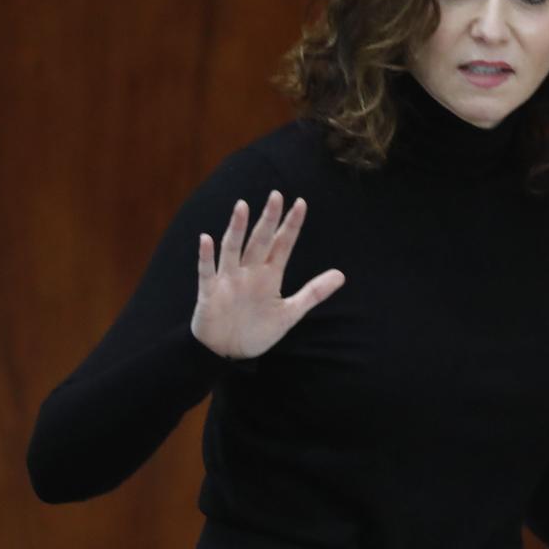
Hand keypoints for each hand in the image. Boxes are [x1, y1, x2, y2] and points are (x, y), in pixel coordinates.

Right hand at [191, 191, 344, 359]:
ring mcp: (228, 280)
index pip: (282, 244)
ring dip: (237, 229)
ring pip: (233, 249)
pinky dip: (206, 256)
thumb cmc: (257, 331)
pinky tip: (206, 239)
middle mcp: (249, 272)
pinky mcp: (210, 293)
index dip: (291, 225)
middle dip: (268, 219)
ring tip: (242, 206)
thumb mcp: (290, 313)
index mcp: (269, 275)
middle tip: (276, 195)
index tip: (301, 203)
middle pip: (260, 240)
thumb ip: (313, 293)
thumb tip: (342, 275)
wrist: (227, 353)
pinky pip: (207, 272)